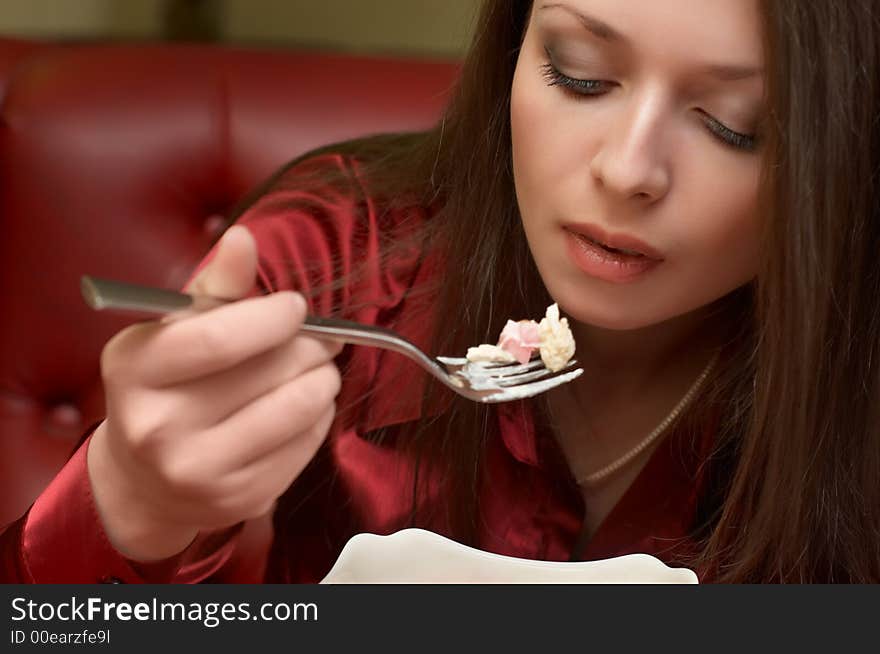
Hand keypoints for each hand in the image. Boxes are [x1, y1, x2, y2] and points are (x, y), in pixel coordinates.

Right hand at [87, 226, 341, 560]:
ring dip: (324, 379)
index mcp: (134, 371)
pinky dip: (320, 416)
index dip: (272, 317)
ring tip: (319, 368)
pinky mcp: (239, 499)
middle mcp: (159, 428)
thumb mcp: (171, 331)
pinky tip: (306, 405)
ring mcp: (199, 471)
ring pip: (298, 409)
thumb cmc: (166, 387)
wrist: (145, 480)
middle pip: (269, 372)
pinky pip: (307, 444)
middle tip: (323, 338)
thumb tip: (243, 237)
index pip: (218, 338)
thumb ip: (212, 286)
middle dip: (312, 346)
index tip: (296, 308)